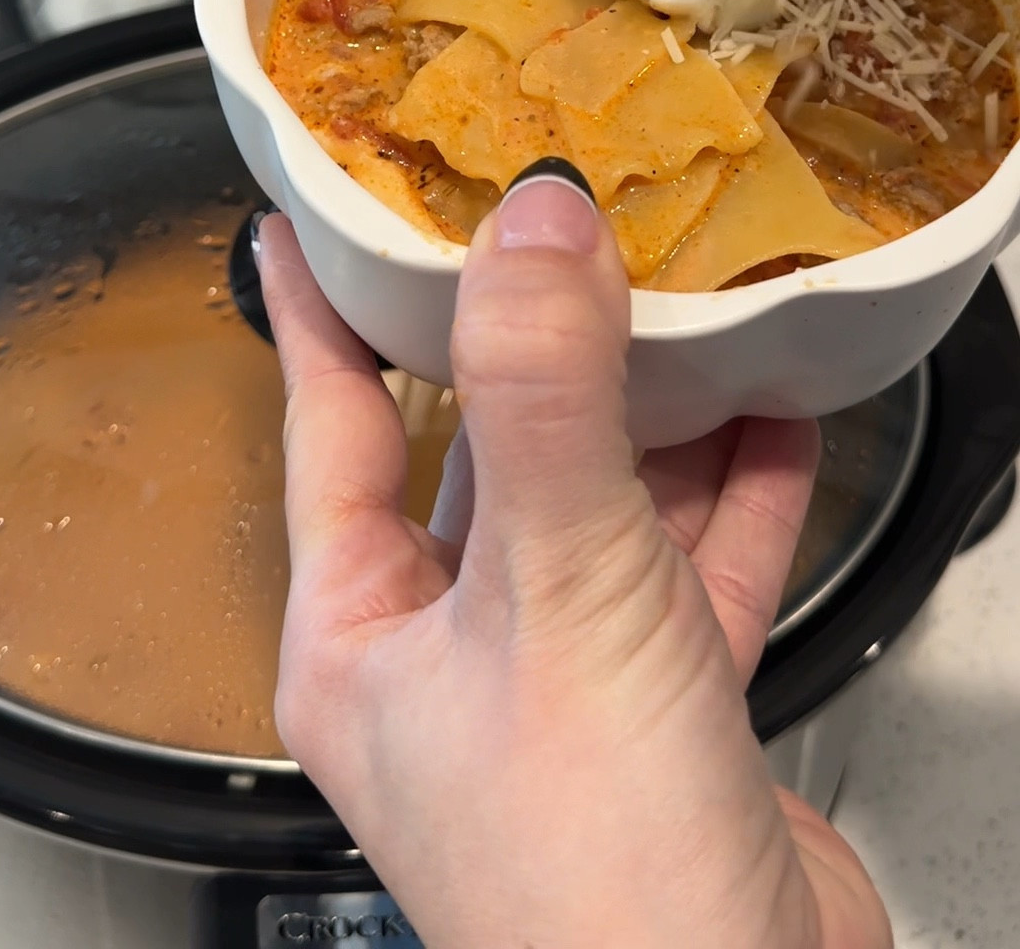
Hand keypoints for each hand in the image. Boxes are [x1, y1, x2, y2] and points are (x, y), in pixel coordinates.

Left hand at [258, 174, 890, 948]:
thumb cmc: (591, 882)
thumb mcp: (552, 588)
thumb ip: (541, 395)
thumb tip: (532, 224)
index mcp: (364, 630)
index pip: (328, 420)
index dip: (325, 306)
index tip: (322, 213)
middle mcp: (455, 650)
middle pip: (480, 446)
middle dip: (523, 339)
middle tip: (547, 226)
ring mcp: (567, 677)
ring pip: (599, 497)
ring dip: (648, 405)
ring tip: (680, 294)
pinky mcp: (671, 705)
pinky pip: (697, 561)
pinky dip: (736, 486)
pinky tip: (773, 413)